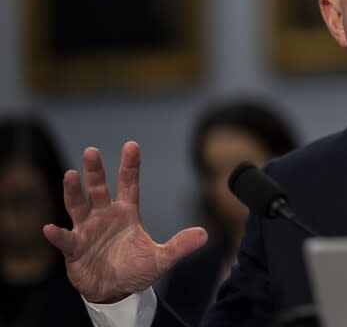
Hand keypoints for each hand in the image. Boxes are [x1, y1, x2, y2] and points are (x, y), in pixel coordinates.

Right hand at [43, 141, 206, 302]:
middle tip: (92, 151)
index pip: (129, 184)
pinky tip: (50, 228)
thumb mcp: (161, 259)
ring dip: (73, 191)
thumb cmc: (136, 269)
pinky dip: (58, 235)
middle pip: (99, 189)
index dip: (130, 166)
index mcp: (127, 213)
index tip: (132, 145)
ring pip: (78, 206)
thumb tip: (205, 234)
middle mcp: (105, 216)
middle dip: (96, 171)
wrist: (115, 291)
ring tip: (70, 174)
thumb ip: (180, 245)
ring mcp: (87, 230)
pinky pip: (65, 240)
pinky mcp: (75, 248)